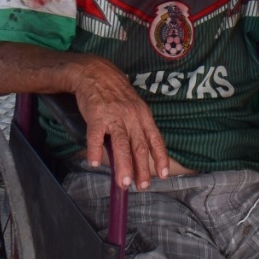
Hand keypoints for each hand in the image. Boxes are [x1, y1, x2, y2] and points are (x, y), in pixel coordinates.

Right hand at [72, 58, 170, 189]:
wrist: (95, 72)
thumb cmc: (115, 93)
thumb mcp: (133, 107)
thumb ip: (136, 129)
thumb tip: (139, 156)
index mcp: (143, 115)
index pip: (155, 139)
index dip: (160, 157)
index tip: (163, 174)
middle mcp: (131, 116)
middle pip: (139, 145)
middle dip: (142, 168)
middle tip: (141, 186)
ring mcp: (114, 115)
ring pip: (121, 144)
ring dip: (123, 165)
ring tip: (123, 182)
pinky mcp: (96, 115)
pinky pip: (95, 136)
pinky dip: (95, 151)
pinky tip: (94, 163)